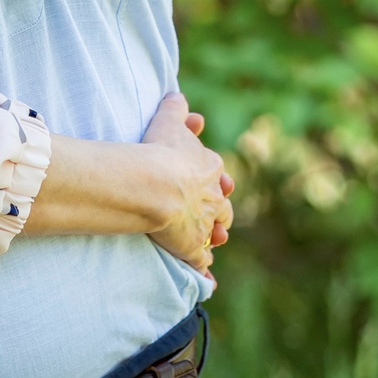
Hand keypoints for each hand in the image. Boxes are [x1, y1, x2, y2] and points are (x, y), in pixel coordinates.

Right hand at [140, 93, 233, 275]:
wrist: (155, 184)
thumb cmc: (159, 150)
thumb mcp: (167, 120)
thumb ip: (175, 108)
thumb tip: (177, 96)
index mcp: (210, 169)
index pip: (217, 174)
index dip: (214, 179)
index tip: (212, 181)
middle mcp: (213, 198)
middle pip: (223, 207)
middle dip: (219, 211)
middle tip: (214, 215)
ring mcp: (204, 225)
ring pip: (215, 233)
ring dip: (213, 237)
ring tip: (211, 242)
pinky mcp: (192, 248)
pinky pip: (201, 264)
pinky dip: (205, 273)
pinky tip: (207, 281)